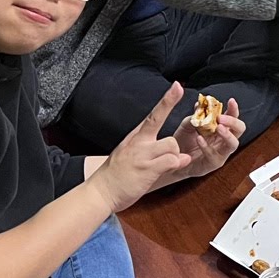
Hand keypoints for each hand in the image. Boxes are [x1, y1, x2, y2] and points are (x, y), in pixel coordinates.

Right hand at [87, 83, 192, 212]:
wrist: (100, 192)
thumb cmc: (116, 175)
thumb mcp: (130, 153)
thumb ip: (151, 148)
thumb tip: (175, 151)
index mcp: (135, 137)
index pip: (154, 115)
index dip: (168, 100)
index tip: (177, 86)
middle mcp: (139, 143)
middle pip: (168, 134)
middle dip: (174, 147)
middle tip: (170, 156)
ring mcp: (142, 155)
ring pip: (172, 146)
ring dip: (174, 158)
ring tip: (164, 166)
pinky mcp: (147, 169)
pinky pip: (172, 160)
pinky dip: (176, 164)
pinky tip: (172, 168)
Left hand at [162, 96, 244, 186]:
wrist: (172, 158)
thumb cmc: (183, 141)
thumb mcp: (188, 124)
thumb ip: (195, 115)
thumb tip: (199, 105)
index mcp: (220, 127)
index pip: (233, 117)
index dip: (234, 109)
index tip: (231, 101)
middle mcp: (224, 140)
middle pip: (239, 130)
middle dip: (233, 122)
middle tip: (221, 118)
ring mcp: (221, 153)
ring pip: (233, 144)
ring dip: (227, 135)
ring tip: (218, 127)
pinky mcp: (212, 164)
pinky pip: (214, 155)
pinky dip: (207, 146)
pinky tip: (199, 139)